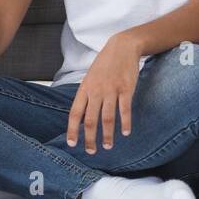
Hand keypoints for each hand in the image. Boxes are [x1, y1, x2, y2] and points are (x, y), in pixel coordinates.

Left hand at [66, 33, 139, 154]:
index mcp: (85, 89)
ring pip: (107, 118)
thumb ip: (86, 96)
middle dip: (90, 138)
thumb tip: (81, 116)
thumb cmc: (105, 64)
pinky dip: (125, 122)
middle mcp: (96, 90)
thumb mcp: (90, 78)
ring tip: (108, 146)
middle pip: (90, 120)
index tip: (72, 144)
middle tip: (91, 152)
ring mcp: (111, 89)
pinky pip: (125, 109)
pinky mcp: (126, 88)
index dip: (73, 130)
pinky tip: (125, 133)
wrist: (122, 46)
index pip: (75, 113)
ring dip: (107, 135)